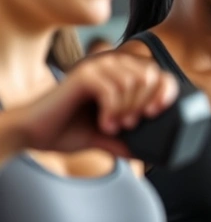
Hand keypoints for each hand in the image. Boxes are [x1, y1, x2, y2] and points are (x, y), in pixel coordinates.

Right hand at [11, 53, 178, 157]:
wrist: (33, 132)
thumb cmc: (69, 131)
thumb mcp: (108, 137)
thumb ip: (129, 140)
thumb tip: (154, 155)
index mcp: (122, 75)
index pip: (159, 74)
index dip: (166, 91)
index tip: (157, 113)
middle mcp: (111, 66)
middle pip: (149, 75)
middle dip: (146, 102)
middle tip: (132, 124)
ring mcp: (96, 67)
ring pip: (131, 82)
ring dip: (128, 108)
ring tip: (116, 126)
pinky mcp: (82, 76)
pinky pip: (111, 89)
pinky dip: (112, 110)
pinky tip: (105, 124)